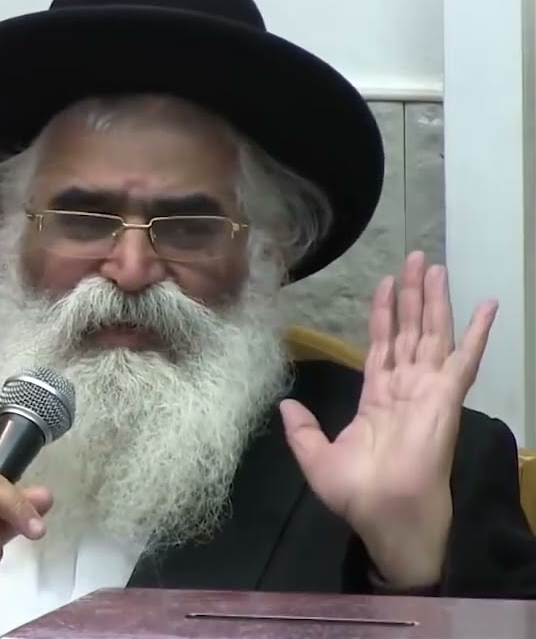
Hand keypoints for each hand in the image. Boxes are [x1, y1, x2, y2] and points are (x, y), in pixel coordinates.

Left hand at [279, 251, 496, 587]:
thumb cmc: (357, 493)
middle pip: (409, 330)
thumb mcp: (316, 457)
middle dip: (412, 295)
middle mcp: (405, 388)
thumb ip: (302, 430)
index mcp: (377, 398)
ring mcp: (427, 390)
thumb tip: (286, 404)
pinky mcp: (446, 397)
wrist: (384, 514)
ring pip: (432, 334)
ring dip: (435, 300)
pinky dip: (477, 332)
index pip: (381, 344)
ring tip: (436, 267)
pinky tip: (487, 305)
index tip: (386, 283)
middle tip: (417, 258)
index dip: (383, 313)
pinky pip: (465, 359)